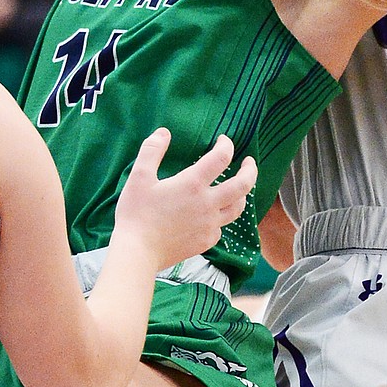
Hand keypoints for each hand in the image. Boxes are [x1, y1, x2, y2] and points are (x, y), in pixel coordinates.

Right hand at [114, 129, 257, 270]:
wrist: (137, 253)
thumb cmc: (136, 213)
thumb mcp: (139, 176)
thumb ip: (152, 150)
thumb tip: (164, 132)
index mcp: (193, 184)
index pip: (221, 157)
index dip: (226, 145)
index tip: (223, 140)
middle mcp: (207, 204)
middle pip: (242, 185)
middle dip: (250, 170)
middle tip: (250, 162)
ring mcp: (209, 225)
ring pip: (238, 208)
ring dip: (242, 195)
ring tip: (239, 188)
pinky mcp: (205, 242)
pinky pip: (222, 227)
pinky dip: (223, 217)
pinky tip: (215, 214)